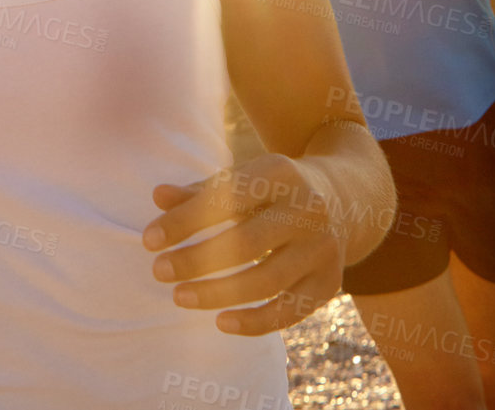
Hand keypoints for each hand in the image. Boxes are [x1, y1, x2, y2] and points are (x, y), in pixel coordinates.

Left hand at [143, 153, 345, 334]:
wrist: (346, 197)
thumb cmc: (274, 189)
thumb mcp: (245, 179)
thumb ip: (202, 191)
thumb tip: (158, 196)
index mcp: (282, 172)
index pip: (229, 197)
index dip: (187, 220)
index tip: (148, 240)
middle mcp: (308, 207)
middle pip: (246, 242)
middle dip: (197, 260)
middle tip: (158, 271)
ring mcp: (323, 247)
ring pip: (266, 280)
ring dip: (217, 293)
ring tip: (180, 296)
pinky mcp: (330, 281)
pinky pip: (289, 310)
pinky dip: (254, 321)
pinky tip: (220, 322)